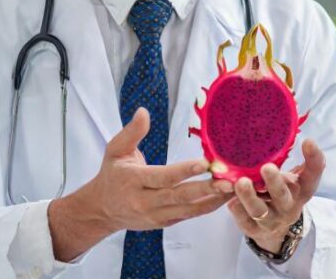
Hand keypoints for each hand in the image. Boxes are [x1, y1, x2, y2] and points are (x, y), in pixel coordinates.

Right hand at [48, 108, 232, 260]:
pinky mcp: (164, 222)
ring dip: (213, 200)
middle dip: (205, 189)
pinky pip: (189, 215)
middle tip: (228, 181)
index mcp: (134, 181)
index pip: (162, 177)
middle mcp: (145, 201)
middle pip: (179, 196)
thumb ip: (131, 132)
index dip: (184, 171)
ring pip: (188, 210)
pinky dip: (208, 207)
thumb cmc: (112, 175)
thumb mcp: (115, 150)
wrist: (101, 210)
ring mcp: (156, 215)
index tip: (205, 163)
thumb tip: (143, 112)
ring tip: (234, 189)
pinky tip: (225, 197)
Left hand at [226, 139, 325, 252]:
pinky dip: (238, 212)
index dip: (313, 159)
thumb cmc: (286, 191)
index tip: (308, 141)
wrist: (279, 228)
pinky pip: (245, 222)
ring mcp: (271, 220)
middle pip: (282, 195)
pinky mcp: (254, 229)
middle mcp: (288, 205)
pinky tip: (231, 201)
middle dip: (275, 182)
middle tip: (266, 167)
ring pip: (260, 211)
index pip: (313, 174)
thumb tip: (304, 135)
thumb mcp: (298, 177)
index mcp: (302, 189)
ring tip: (241, 183)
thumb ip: (300, 159)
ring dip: (250, 197)